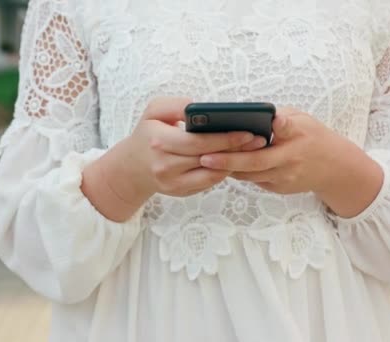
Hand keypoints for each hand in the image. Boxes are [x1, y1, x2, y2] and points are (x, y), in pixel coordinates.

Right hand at [101, 97, 265, 201]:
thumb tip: (202, 108)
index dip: (225, 138)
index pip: (198, 142)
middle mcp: (165, 165)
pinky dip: (222, 171)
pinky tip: (234, 160)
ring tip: (250, 150)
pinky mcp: (180, 192)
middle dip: (236, 150)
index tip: (246, 132)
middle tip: (257, 140)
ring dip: (232, 163)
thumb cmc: (147, 134)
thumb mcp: (154, 111)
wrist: (132, 167)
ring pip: (212, 174)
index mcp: (160, 142)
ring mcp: (172, 182)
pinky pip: (207, 183)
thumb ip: (176, 104)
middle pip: (208, 159)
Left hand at [198, 107, 382, 215]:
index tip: (274, 120)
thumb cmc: (312, 137)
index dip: (281, 124)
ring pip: (250, 175)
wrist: (335, 168)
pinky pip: (254, 180)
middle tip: (205, 157)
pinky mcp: (279, 189)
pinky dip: (239, 173)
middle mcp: (291, 159)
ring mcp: (285, 177)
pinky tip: (222, 166)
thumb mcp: (302, 119)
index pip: (289, 128)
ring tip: (206, 161)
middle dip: (229, 160)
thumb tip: (252, 113)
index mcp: (298, 135)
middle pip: (257, 162)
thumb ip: (279, 117)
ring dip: (228, 168)